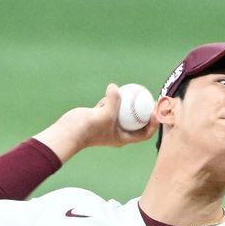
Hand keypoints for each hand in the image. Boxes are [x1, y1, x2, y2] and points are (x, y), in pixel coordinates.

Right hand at [33, 83, 158, 161]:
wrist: (68, 133)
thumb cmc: (88, 128)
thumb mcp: (104, 114)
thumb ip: (112, 101)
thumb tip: (115, 86)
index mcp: (123, 138)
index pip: (144, 134)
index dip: (153, 124)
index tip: (155, 111)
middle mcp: (118, 133)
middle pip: (136, 123)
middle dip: (144, 112)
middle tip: (150, 99)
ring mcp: (108, 126)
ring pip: (123, 114)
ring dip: (128, 104)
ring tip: (135, 92)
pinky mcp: (99, 118)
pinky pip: (111, 107)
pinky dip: (113, 100)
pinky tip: (113, 90)